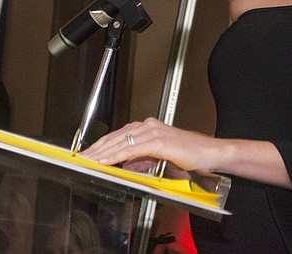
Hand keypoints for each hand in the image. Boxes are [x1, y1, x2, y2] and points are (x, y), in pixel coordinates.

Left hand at [79, 117, 218, 172]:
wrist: (210, 154)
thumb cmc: (190, 156)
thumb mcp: (160, 158)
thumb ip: (142, 159)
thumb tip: (126, 165)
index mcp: (148, 128)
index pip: (118, 136)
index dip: (101, 145)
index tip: (88, 154)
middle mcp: (148, 126)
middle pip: (115, 137)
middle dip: (96, 148)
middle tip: (80, 158)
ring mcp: (153, 132)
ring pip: (120, 142)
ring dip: (102, 152)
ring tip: (88, 161)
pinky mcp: (158, 141)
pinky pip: (131, 149)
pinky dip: (116, 155)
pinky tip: (106, 161)